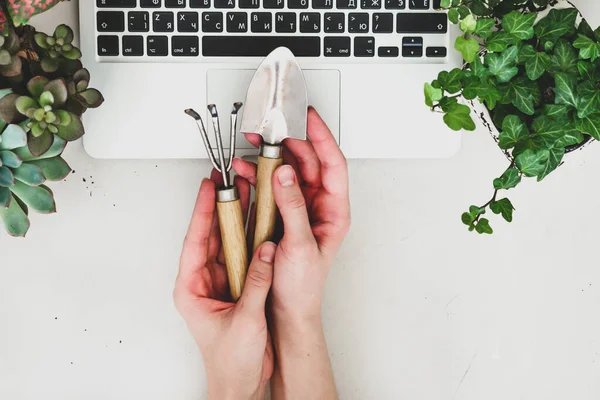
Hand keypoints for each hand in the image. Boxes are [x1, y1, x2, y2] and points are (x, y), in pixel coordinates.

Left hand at [174, 174, 275, 399]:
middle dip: (220, 208)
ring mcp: (221, 282)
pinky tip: (259, 222)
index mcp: (192, 288)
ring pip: (228, 242)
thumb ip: (256, 283)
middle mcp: (204, 281)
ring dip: (236, 219)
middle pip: (211, 236)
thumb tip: (265, 252)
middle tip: (228, 182)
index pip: (195, 241)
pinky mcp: (238, 286)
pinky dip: (251, 238)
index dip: (202, 212)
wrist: (241, 382)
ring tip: (245, 193)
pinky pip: (244, 256)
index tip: (209, 188)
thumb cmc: (230, 362)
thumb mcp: (244, 320)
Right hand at [233, 107, 350, 322]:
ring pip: (288, 171)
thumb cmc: (302, 286)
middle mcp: (319, 206)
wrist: (286, 310)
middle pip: (308, 162)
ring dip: (270, 157)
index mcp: (334, 211)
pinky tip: (246, 172)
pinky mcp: (281, 215)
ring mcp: (299, 209)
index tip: (309, 118)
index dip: (322, 138)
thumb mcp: (300, 245)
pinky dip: (259, 176)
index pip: (333, 164)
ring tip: (252, 147)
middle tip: (271, 129)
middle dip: (289, 142)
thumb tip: (284, 173)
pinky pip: (272, 187)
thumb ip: (293, 207)